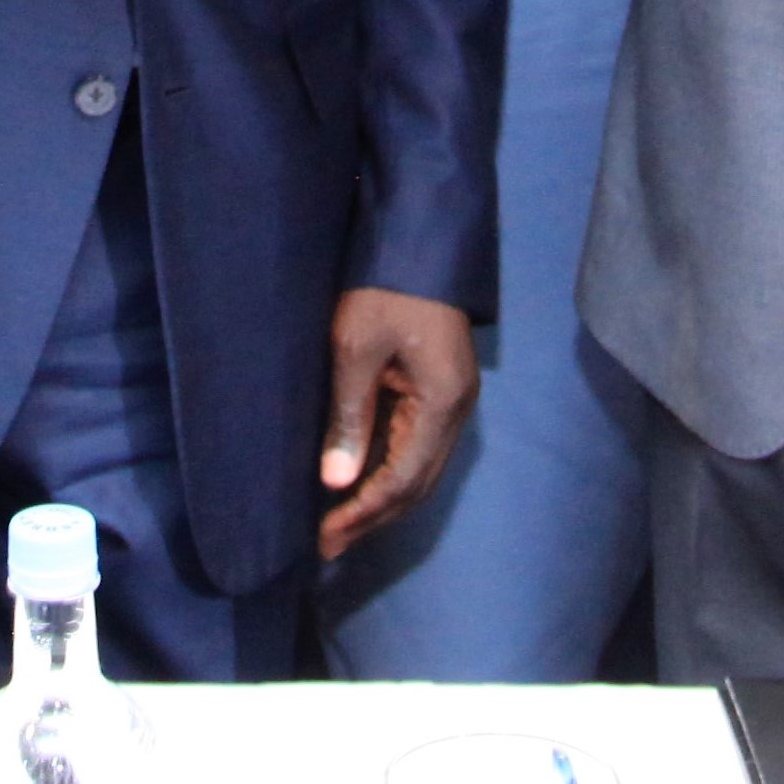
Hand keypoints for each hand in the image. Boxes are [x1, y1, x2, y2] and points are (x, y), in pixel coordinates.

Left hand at [317, 285, 478, 558]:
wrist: (417, 238)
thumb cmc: (384, 291)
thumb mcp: (356, 350)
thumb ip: (349, 417)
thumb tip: (337, 482)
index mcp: (442, 403)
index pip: (403, 480)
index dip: (364, 513)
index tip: (327, 537)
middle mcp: (456, 409)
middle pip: (419, 483)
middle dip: (374, 517)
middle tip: (330, 544)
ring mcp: (453, 399)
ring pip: (421, 468)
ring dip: (383, 499)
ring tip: (342, 524)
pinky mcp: (441, 387)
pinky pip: (418, 445)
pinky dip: (390, 471)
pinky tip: (362, 481)